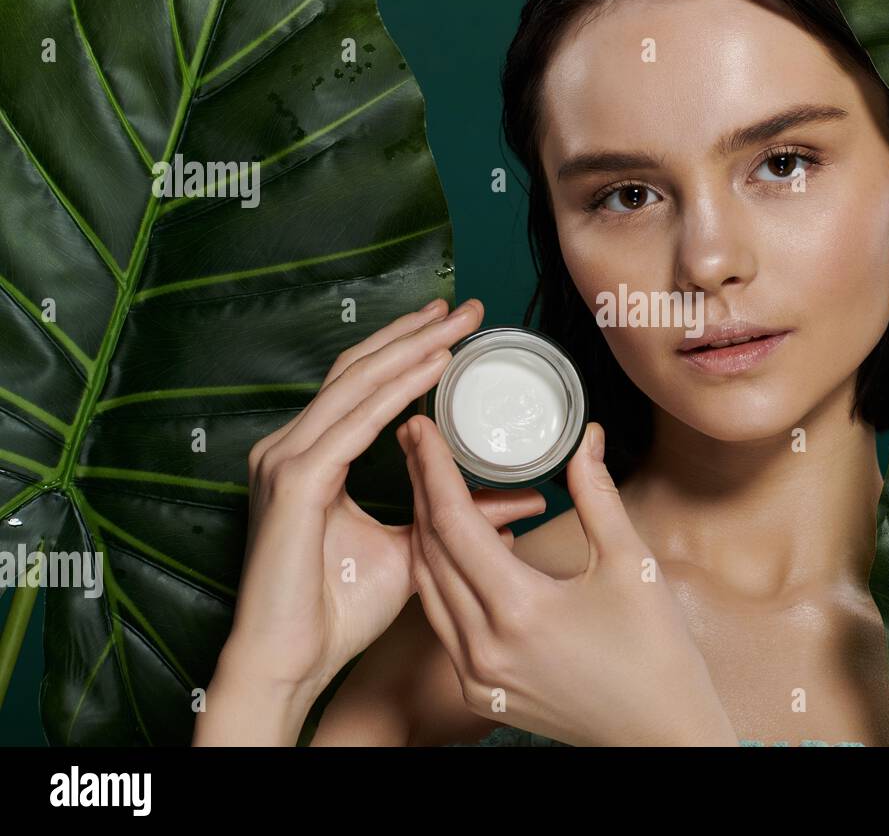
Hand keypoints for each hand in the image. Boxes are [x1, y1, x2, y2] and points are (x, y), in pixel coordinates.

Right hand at [217, 297, 498, 697]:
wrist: (290, 663)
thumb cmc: (337, 611)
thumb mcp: (413, 550)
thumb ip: (455, 516)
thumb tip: (519, 502)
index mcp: (311, 457)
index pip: (361, 386)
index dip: (406, 351)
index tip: (454, 329)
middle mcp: (292, 447)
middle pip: (359, 369)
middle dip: (415, 333)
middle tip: (465, 307)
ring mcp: (288, 459)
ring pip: (357, 383)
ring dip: (411, 348)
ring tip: (457, 325)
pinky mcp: (296, 482)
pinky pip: (355, 422)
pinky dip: (396, 391)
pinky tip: (432, 369)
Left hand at [398, 415, 739, 746]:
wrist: (659, 734)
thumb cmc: (657, 655)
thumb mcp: (630, 564)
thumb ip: (598, 496)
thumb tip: (588, 440)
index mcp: (520, 610)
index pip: (454, 523)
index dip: (433, 469)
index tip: (422, 427)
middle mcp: (485, 647)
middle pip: (429, 551)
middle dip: (419, 490)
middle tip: (416, 442)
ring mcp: (477, 675)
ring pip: (428, 588)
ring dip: (423, 532)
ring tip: (427, 484)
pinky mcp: (480, 690)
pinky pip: (444, 621)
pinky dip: (442, 577)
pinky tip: (457, 547)